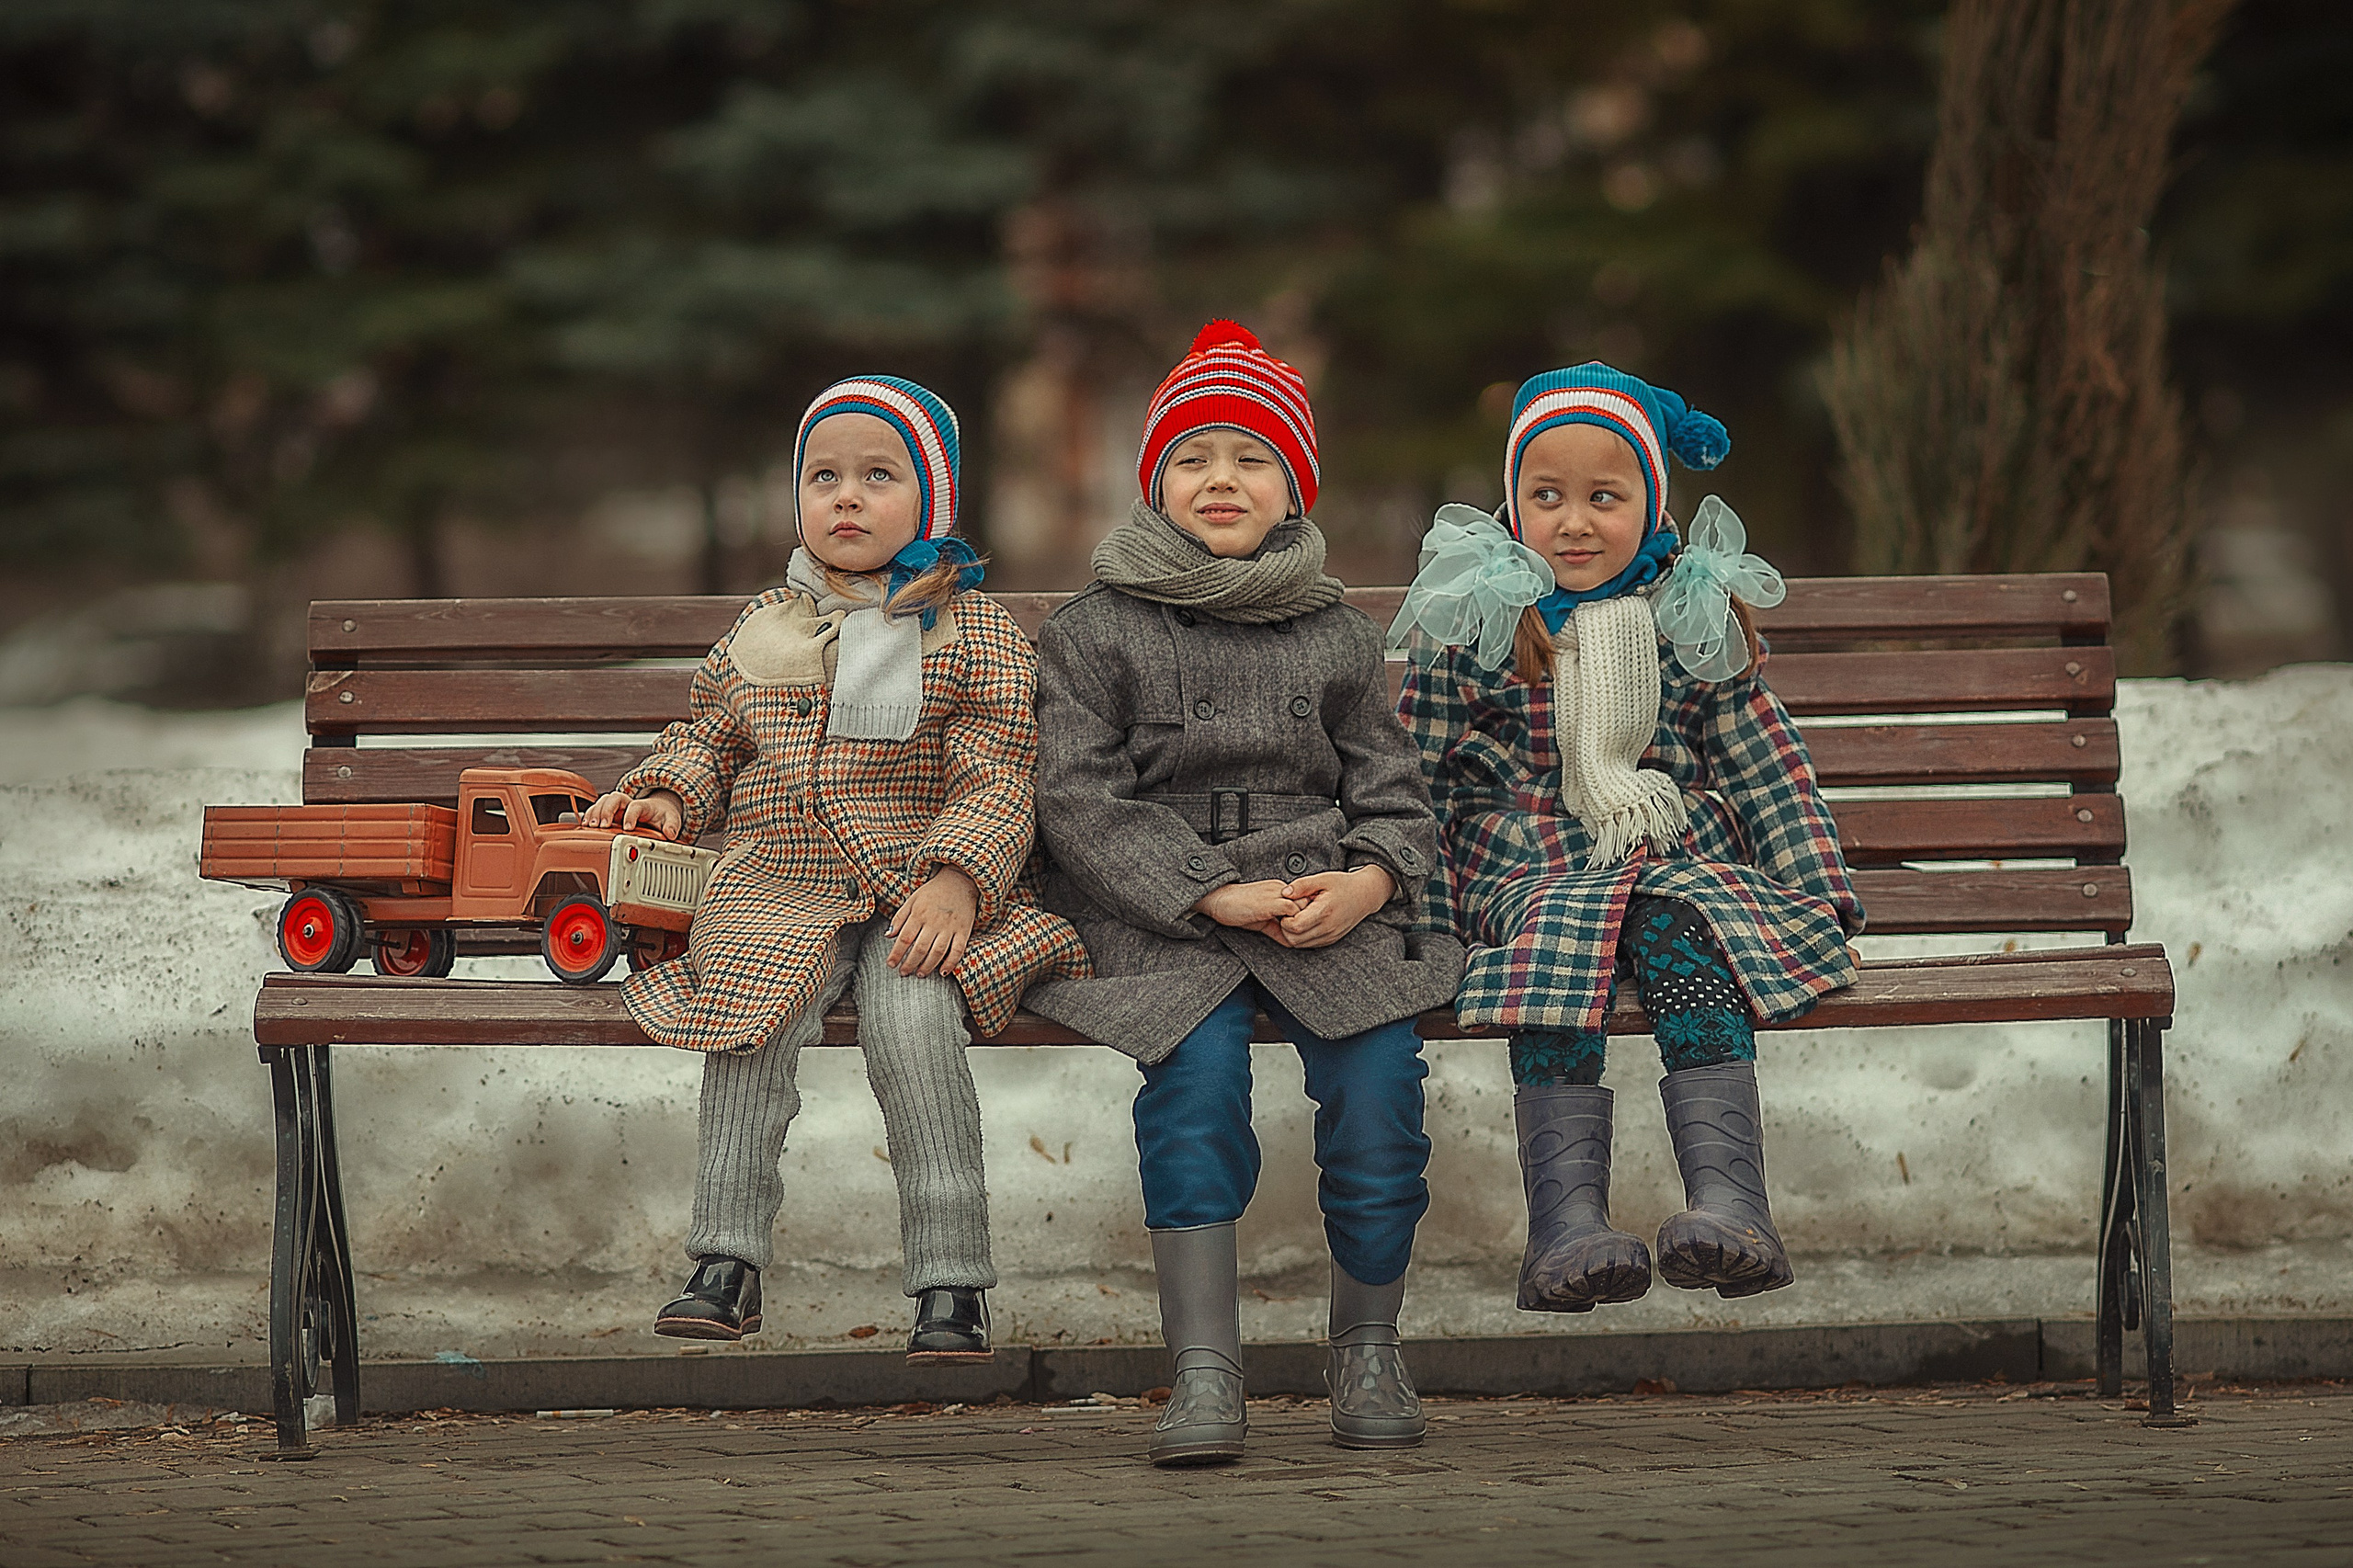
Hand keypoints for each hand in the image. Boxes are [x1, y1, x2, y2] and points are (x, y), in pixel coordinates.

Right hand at [585, 789, 683, 839]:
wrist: (657, 810)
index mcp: (643, 805)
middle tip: (602, 825)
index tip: (628, 828)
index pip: (635, 806)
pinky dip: (589, 815)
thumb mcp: (671, 819)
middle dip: (607, 811)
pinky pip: (597, 810)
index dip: (631, 816)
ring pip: (603, 802)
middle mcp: (628, 803)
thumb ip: (672, 825)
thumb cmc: (661, 815)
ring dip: (595, 812)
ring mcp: (617, 807)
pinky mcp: (609, 813)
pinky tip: (584, 824)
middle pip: (614, 798)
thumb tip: (671, 833)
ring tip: (590, 825)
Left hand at [889, 865, 978, 976]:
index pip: (904, 938)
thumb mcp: (913, 899)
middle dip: (910, 963)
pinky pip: (958, 950)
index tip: (891, 964)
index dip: (896, 953)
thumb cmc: (933, 892)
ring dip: (927, 966)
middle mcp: (934, 921)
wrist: (960, 880)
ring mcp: (950, 927)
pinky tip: (943, 972)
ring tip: (919, 974)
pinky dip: (951, 963)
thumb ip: (899, 917)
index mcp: (919, 913)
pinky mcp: (964, 930)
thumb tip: (887, 935)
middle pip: (920, 948)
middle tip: (904, 973)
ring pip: (937, 952)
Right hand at [1193, 880, 1302, 943]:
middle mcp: (1280, 888)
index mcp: (1279, 890)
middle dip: (1307, 919)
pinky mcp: (1271, 902)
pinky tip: (1286, 934)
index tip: (1302, 930)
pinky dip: (1293, 924)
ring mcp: (1276, 894)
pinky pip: (1293, 911)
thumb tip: (1290, 942)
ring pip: (1304, 905)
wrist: (1217, 899)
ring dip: (1301, 922)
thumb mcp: (1261, 920)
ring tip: (1294, 935)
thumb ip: (1276, 928)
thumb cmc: (1235, 909)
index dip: (1305, 916)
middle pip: (1308, 902)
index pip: (1303, 901)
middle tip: (1302, 934)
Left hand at [1275, 865, 1395, 949]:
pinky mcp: (1331, 940)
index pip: (1294, 926)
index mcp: (1324, 911)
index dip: (1284, 918)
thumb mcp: (1322, 878)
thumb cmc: (1343, 885)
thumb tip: (1284, 893)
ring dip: (1292, 934)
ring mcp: (1330, 936)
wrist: (1365, 895)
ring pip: (1299, 945)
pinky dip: (1301, 937)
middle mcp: (1328, 928)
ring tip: (1296, 917)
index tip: (1287, 908)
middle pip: (1294, 939)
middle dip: (1285, 928)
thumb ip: (1302, 885)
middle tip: (1288, 913)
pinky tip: (1304, 922)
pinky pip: (1309, 945)